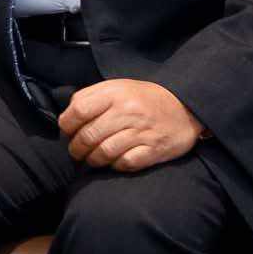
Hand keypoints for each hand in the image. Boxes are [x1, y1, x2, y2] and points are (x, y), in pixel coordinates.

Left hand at [59, 79, 204, 170]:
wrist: (185, 106)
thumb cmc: (143, 98)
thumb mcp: (116, 87)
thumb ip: (90, 97)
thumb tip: (67, 117)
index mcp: (115, 94)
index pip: (79, 110)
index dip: (67, 125)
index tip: (67, 131)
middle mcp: (128, 112)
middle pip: (89, 136)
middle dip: (76, 148)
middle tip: (76, 152)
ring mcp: (142, 132)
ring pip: (105, 152)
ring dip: (93, 160)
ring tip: (91, 159)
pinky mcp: (155, 149)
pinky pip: (126, 163)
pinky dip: (115, 165)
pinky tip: (114, 162)